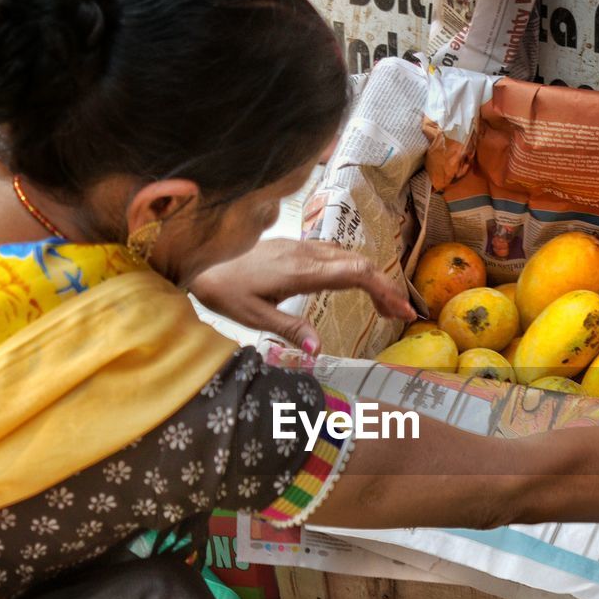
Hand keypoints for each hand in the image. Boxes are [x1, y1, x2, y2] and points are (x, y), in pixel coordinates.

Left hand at [188, 239, 415, 351]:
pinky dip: (354, 270)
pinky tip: (355, 286)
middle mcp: (305, 254)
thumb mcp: (254, 317)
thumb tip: (320, 352)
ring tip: (384, 305)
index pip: (355, 273)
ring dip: (371, 278)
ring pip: (348, 256)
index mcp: (300, 271)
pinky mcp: (294, 247)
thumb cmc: (223, 290)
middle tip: (402, 315)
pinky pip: (334, 254)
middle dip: (386, 288)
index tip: (402, 312)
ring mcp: (300, 247)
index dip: (384, 290)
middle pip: (360, 263)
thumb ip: (290, 330)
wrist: (197, 259)